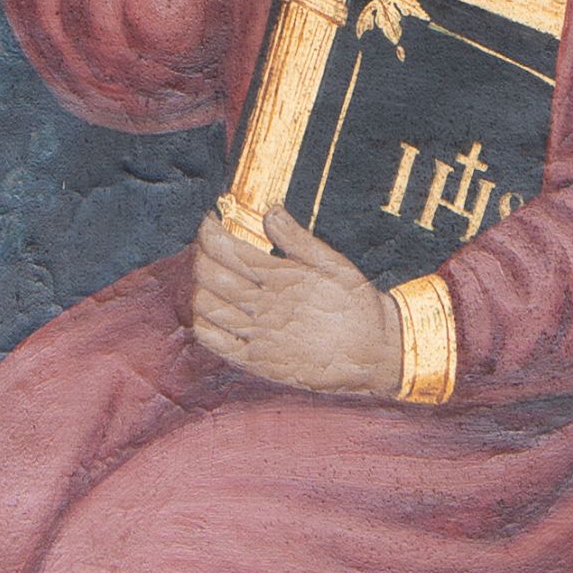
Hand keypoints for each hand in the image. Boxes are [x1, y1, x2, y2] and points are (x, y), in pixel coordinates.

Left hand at [189, 200, 403, 394]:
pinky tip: (208, 311)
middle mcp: (264, 307)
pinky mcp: (258, 362)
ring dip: (199, 286)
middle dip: (200, 254)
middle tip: (205, 245)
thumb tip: (268, 210)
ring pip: (208, 307)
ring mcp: (258, 336)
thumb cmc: (355, 303)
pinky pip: (216, 342)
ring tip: (206, 276)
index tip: (209, 221)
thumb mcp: (333, 262)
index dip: (210, 232)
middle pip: (211, 275)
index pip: (228, 249)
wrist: (373, 352)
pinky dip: (203, 323)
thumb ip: (296, 237)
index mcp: (280, 278)